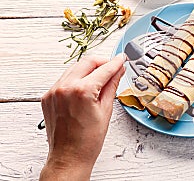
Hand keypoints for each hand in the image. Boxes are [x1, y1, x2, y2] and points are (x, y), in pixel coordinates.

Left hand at [40, 54, 125, 180]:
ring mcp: (54, 91)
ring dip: (89, 69)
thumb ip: (112, 85)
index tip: (122, 59)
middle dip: (102, 62)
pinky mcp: (48, 96)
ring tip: (101, 78)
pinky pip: (64, 79)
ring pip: (74, 68)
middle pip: (87, 62)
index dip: (116, 63)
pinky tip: (86, 86)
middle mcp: (65, 87)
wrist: (69, 157)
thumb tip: (118, 70)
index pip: (103, 69)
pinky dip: (77, 78)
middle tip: (113, 67)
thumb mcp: (106, 110)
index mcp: (82, 91)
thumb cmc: (88, 140)